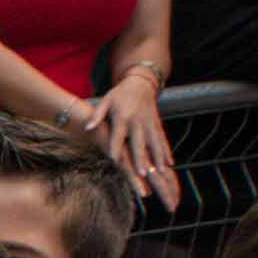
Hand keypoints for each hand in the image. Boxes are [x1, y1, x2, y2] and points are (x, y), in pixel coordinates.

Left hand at [96, 69, 181, 203]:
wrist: (140, 83)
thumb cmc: (119, 95)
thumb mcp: (105, 101)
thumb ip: (96, 115)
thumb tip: (86, 128)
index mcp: (123, 117)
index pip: (118, 135)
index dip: (116, 147)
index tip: (115, 160)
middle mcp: (137, 121)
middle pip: (139, 143)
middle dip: (141, 158)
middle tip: (143, 173)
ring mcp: (150, 123)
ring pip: (155, 143)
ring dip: (159, 157)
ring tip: (161, 171)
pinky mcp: (157, 124)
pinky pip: (163, 139)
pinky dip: (167, 151)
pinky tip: (170, 163)